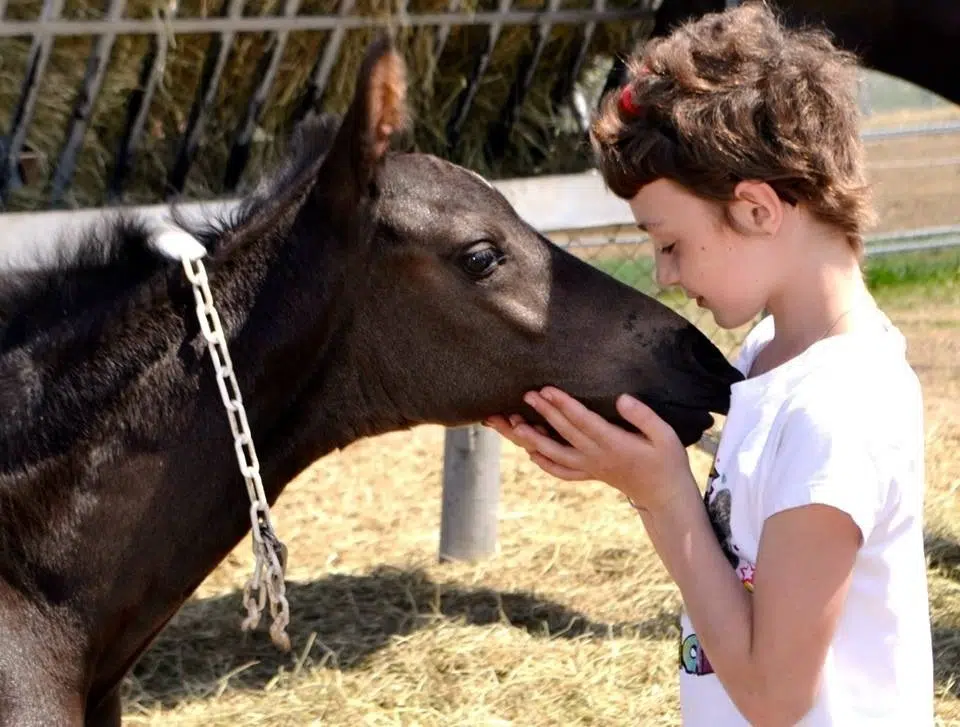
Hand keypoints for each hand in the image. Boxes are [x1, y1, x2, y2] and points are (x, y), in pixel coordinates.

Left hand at [484, 387, 697, 512]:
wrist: (664, 496)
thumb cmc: (667, 461)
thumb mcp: (665, 435)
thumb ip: (643, 416)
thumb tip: (621, 398)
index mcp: (615, 444)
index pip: (583, 421)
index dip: (564, 405)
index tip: (548, 390)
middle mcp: (597, 457)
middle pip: (565, 433)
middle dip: (545, 413)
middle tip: (527, 395)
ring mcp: (591, 468)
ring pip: (556, 455)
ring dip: (535, 440)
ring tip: (515, 425)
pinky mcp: (589, 475)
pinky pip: (562, 472)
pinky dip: (545, 463)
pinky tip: (531, 454)